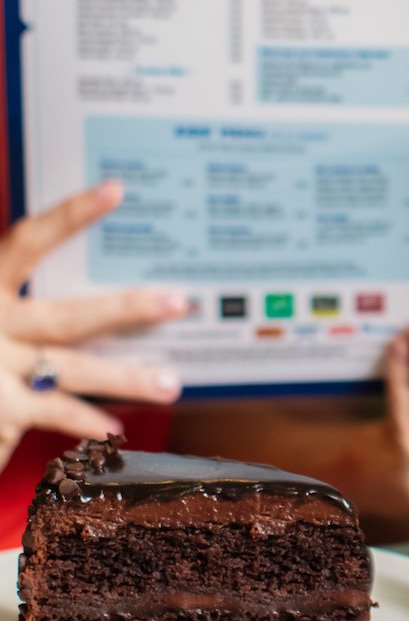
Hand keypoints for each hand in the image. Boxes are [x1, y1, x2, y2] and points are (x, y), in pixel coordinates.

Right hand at [0, 182, 186, 465]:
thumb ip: (19, 277)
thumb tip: (74, 260)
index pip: (28, 242)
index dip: (70, 215)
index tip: (114, 190)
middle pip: (66, 317)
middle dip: (126, 310)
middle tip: (177, 303)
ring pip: (69, 370)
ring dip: (124, 378)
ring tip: (169, 383)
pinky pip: (48, 414)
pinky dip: (83, 423)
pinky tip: (114, 430)